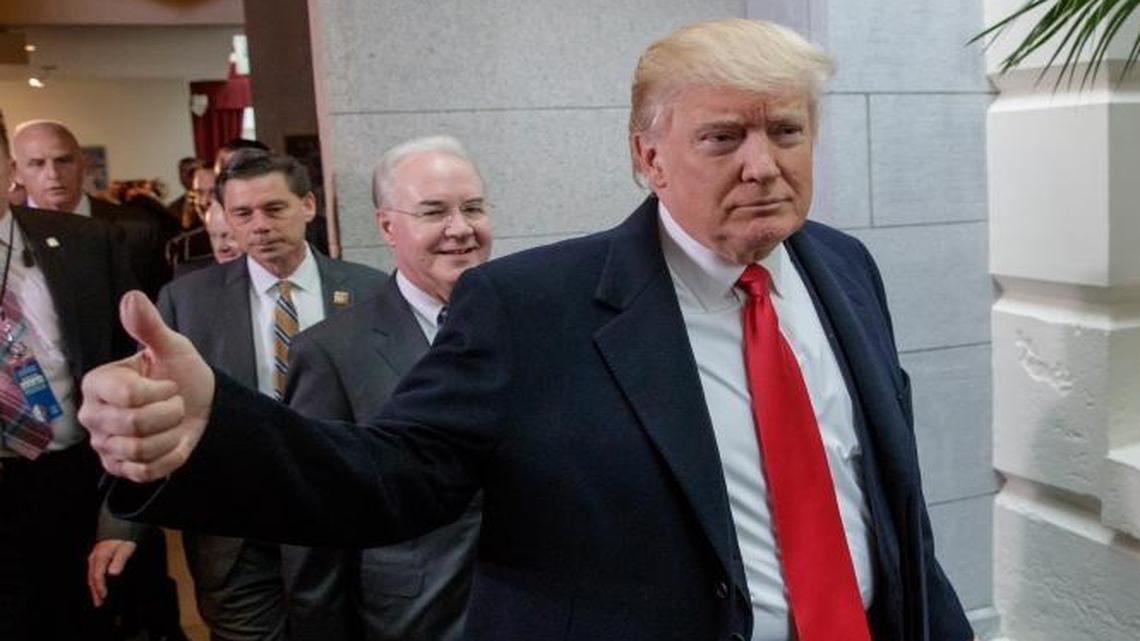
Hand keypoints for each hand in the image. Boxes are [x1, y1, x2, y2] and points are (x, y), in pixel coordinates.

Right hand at [79, 291, 214, 481]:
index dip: (160, 393)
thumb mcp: (172, 347)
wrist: (200, 407)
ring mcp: (104, 444)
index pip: (128, 396)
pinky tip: (174, 443)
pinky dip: (169, 458)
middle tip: (176, 404)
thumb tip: (132, 298)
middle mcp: (92, 415)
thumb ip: (150, 326)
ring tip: (174, 422)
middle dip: (169, 414)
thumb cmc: (180, 374)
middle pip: (133, 426)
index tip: (169, 385)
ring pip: (140, 450)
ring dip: (171, 435)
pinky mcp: (119, 468)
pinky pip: (144, 472)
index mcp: (98, 383)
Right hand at [87, 539, 137, 606]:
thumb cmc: (125, 538)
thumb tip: (113, 574)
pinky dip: (95, 581)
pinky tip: (99, 586)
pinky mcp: (97, 555)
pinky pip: (94, 572)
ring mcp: (94, 556)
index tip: (105, 598)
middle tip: (99, 604)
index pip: (98, 577)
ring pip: (91, 575)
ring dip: (94, 588)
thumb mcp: (126, 549)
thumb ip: (119, 561)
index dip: (101, 588)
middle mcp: (95, 557)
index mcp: (100, 557)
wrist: (124, 525)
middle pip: (92, 578)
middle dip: (95, 592)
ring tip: (98, 599)